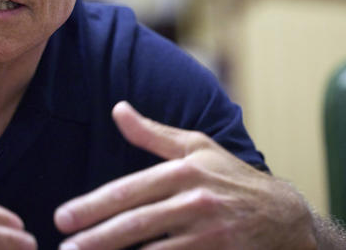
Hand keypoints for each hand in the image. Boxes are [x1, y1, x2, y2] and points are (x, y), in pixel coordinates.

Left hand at [54, 101, 315, 249]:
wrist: (283, 215)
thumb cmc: (230, 177)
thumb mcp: (196, 147)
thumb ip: (152, 133)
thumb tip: (117, 109)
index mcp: (184, 172)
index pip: (130, 191)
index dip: (93, 205)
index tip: (62, 218)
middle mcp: (196, 202)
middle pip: (137, 224)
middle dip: (97, 239)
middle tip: (64, 249)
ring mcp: (209, 235)